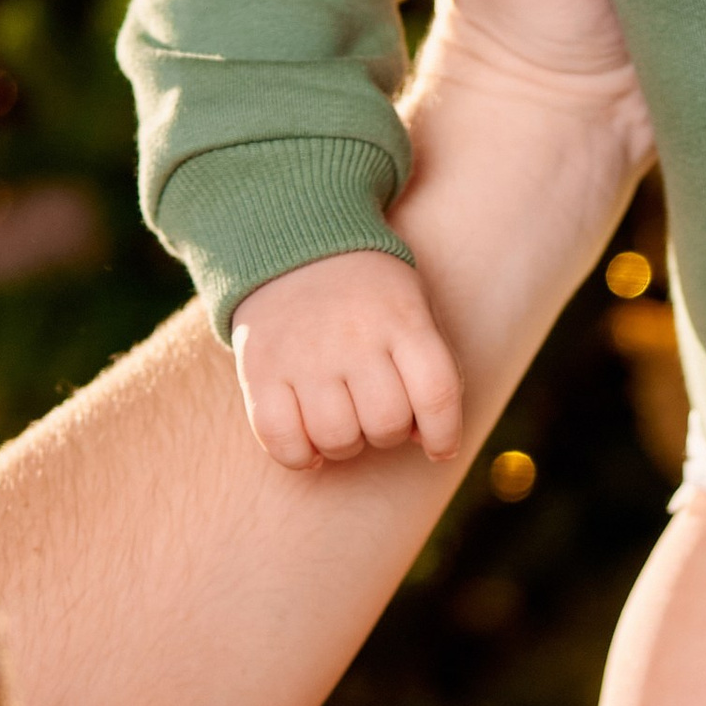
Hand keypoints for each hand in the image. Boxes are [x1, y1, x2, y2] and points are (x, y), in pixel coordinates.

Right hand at [232, 250, 462, 470]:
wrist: (291, 249)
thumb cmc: (367, 295)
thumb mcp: (413, 308)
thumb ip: (430, 367)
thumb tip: (425, 439)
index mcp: (402, 317)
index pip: (436, 392)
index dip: (445, 434)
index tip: (439, 449)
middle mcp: (353, 335)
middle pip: (386, 423)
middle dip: (388, 434)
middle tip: (375, 416)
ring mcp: (303, 354)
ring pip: (338, 438)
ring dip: (346, 445)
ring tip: (342, 423)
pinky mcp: (259, 370)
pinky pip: (282, 440)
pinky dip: (299, 456)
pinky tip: (308, 444)